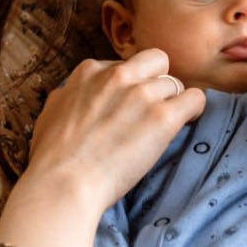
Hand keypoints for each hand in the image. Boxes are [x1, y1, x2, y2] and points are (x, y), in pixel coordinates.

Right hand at [23, 50, 204, 214]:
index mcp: (89, 71)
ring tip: (164, 126)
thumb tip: (74, 93)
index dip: (130, 85)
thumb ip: (70, 95)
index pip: (124, 64)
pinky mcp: (163, 117)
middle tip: (152, 108)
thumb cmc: (51, 158)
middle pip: (156, 62)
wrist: (63, 184)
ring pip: (176, 83)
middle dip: (157, 81)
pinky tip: (185, 123)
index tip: (127, 105)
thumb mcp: (52, 111)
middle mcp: (118, 76)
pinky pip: (195, 99)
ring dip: (172, 102)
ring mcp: (141, 95)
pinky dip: (193, 110)